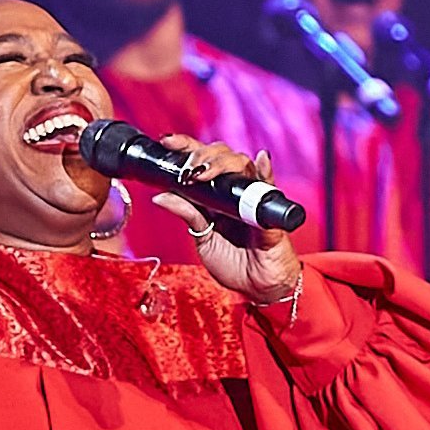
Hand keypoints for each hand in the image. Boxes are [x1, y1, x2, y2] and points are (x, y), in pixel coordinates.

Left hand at [152, 136, 307, 305]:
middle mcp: (235, 191)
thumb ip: (187, 215)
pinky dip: (265, 171)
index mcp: (216, 195)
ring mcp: (254, 197)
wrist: (260, 287)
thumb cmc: (235, 263)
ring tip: (205, 172)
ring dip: (221, 163)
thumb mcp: (203, 239)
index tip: (167, 141)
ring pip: (241, 165)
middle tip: (187, 169)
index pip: (202, 161)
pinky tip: (261, 159)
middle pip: (221, 156)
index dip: (186, 147)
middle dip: (201, 155)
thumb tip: (160, 196)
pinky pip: (269, 187)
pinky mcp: (270, 211)